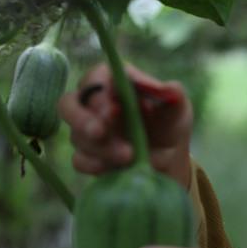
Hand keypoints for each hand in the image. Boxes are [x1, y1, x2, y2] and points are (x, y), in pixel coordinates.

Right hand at [57, 64, 193, 188]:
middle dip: (82, 119)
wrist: (169, 161)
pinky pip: (79, 160)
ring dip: (101, 147)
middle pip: (68, 104)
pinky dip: (94, 165)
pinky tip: (110, 168)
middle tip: (100, 133)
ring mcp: (86, 131)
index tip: (116, 109)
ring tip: (128, 156)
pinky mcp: (87, 156)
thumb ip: (174, 96)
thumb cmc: (170, 125)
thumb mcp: (178, 110)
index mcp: (113, 82)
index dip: (100, 93)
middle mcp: (93, 104)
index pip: (94, 78)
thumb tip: (170, 89)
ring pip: (76, 136)